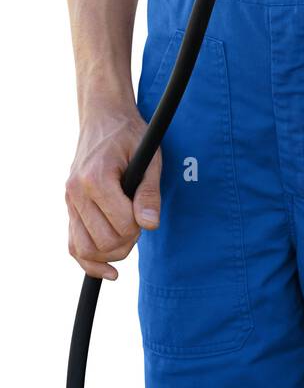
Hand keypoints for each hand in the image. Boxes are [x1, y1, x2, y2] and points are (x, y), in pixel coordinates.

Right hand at [65, 105, 161, 280]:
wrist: (103, 117)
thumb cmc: (130, 134)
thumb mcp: (149, 156)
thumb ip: (150, 191)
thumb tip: (150, 225)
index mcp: (96, 178)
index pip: (122, 224)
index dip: (140, 225)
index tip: (146, 211)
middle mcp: (77, 192)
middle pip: (105, 241)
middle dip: (129, 239)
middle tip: (139, 220)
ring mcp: (69, 201)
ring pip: (87, 249)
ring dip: (112, 253)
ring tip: (128, 238)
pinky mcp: (69, 207)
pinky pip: (73, 245)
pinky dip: (90, 262)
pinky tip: (109, 270)